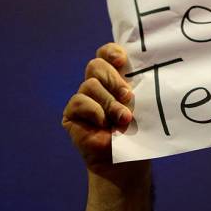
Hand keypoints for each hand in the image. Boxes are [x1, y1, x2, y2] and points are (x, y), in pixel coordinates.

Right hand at [62, 42, 134, 170]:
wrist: (125, 158)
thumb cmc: (136, 130)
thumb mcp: (139, 104)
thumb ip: (134, 85)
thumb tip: (131, 75)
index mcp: (113, 77)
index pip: (106, 54)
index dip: (111, 52)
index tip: (122, 61)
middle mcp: (96, 84)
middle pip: (96, 65)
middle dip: (113, 79)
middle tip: (127, 96)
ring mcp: (82, 98)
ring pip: (90, 84)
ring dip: (109, 102)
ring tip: (123, 118)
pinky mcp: (71, 112)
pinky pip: (80, 101)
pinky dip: (95, 111)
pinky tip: (104, 124)